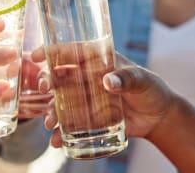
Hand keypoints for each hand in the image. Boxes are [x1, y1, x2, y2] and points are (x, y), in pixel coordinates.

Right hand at [41, 53, 175, 146]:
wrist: (158, 117)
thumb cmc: (151, 89)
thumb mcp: (143, 80)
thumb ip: (128, 78)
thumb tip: (108, 81)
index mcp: (96, 61)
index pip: (71, 52)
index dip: (51, 52)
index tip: (36, 56)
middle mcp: (85, 78)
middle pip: (59, 77)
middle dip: (47, 82)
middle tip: (45, 89)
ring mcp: (84, 99)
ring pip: (59, 103)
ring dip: (50, 112)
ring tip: (50, 123)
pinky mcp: (87, 118)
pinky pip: (69, 125)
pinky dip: (60, 134)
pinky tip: (56, 141)